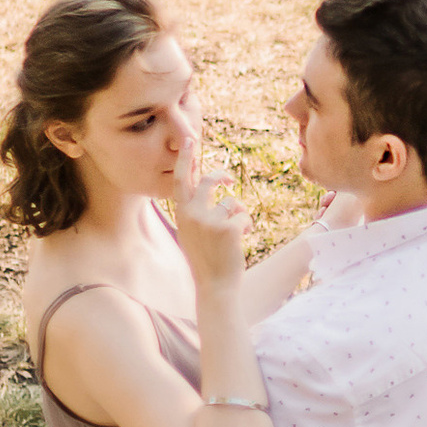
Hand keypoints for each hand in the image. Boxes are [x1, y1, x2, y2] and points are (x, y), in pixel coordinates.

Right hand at [169, 128, 250, 285]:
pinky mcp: (228, 227)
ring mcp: (209, 221)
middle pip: (208, 181)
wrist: (215, 287)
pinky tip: (240, 241)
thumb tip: (207, 182)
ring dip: (237, 215)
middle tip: (229, 178)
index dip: (186, 159)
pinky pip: (243, 215)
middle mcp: (192, 215)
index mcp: (181, 215)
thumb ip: (196, 210)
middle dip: (221, 175)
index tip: (189, 139)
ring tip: (233, 236)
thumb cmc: (206, 259)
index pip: (181, 180)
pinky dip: (246, 226)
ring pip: (231, 202)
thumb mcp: (193, 232)